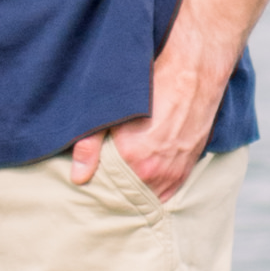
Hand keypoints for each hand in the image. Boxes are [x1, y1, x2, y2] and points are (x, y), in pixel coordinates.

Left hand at [65, 32, 230, 199]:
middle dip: (116, 190)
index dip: (99, 184)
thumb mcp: (111, 112)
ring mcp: (174, 173)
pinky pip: (167, 193)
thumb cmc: (151, 87)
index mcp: (134, 160)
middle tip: (106, 177)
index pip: (108, 189)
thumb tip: (78, 177)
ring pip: (149, 196)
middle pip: (128, 195)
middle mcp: (156, 172)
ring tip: (125, 177)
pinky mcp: (187, 169)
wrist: (191, 75)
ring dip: (137, 191)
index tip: (92, 179)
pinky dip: (155, 190)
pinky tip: (145, 179)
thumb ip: (89, 145)